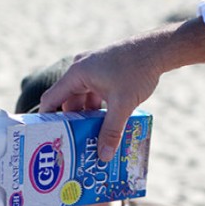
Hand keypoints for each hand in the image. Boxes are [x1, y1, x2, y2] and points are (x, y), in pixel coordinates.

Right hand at [39, 40, 161, 161]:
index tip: (47, 138)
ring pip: (83, 99)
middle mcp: (81, 69)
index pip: (51, 99)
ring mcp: (93, 69)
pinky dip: (97, 109)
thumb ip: (111, 131)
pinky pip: (94, 93)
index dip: (47, 120)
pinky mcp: (104, 70)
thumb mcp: (122, 104)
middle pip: (68, 101)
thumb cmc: (137, 70)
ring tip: (91, 138)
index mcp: (77, 73)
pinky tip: (106, 124)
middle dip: (71, 123)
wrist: (158, 49)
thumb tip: (103, 157)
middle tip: (73, 144)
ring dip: (87, 117)